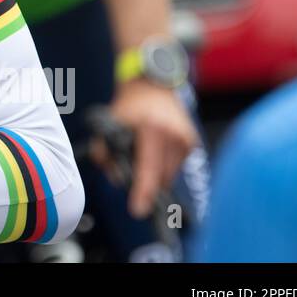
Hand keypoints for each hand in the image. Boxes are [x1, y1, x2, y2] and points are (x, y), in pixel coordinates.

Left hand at [108, 79, 198, 217]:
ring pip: (169, 175)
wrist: (153, 86)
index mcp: (153, 129)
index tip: (137, 210)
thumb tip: (116, 178)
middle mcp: (174, 135)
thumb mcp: (109, 125)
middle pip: (160, 177)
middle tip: (129, 168)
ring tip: (143, 152)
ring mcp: (186, 139)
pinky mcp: (193, 142)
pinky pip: (175, 166)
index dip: (143, 191)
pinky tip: (154, 149)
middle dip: (145, 182)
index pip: (148, 168)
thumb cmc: (129, 107)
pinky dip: (163, 165)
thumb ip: (104, 152)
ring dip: (155, 173)